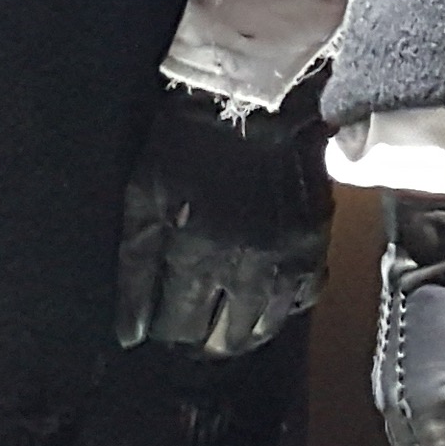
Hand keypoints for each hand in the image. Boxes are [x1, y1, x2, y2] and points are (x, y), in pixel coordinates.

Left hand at [116, 83, 331, 357]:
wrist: (254, 103)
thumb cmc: (186, 148)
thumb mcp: (143, 197)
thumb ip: (136, 266)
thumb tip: (131, 333)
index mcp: (196, 257)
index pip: (180, 327)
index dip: (168, 334)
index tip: (161, 329)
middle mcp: (244, 270)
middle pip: (225, 337)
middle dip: (204, 342)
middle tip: (193, 335)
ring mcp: (285, 261)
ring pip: (266, 327)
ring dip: (244, 334)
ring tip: (227, 329)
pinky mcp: (313, 246)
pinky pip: (303, 298)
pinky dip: (284, 308)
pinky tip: (268, 301)